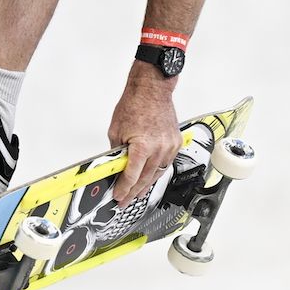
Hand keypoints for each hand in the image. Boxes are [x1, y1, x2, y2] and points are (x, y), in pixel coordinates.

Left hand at [107, 75, 179, 207]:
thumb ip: (116, 152)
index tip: (118, 196)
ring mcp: (169, 147)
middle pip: (145, 179)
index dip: (123, 189)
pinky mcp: (175, 143)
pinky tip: (151, 178)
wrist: (152, 89)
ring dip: (147, 185)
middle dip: (134, 192)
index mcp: (142, 146)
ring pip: (158, 174)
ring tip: (137, 194)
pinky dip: (157, 172)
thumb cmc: (134, 104)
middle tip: (125, 200)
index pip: (132, 176)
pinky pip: (166, 164)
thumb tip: (114, 166)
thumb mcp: (115, 130)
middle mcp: (159, 148)